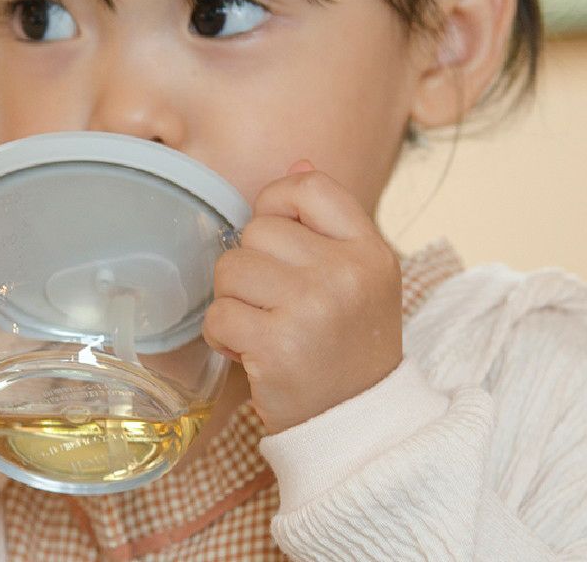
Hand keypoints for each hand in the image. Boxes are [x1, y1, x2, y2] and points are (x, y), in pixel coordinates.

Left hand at [202, 162, 402, 434]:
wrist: (360, 424)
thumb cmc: (351, 342)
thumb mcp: (361, 274)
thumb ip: (329, 218)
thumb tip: (297, 163)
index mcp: (369, 250)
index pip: (309, 187)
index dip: (279, 202)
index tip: (281, 237)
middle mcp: (345, 274)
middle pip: (257, 229)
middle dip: (252, 264)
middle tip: (276, 301)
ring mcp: (311, 310)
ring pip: (230, 268)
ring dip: (235, 300)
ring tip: (264, 325)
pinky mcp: (276, 347)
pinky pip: (217, 315)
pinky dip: (224, 336)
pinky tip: (252, 351)